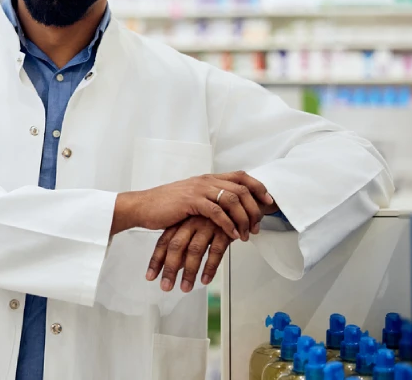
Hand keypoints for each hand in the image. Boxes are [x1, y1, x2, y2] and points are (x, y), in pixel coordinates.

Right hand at [112, 171, 274, 239]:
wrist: (143, 206)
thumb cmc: (166, 206)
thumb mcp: (192, 198)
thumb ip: (210, 198)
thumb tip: (230, 209)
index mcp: (208, 178)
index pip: (241, 176)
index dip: (259, 187)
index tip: (269, 201)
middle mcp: (206, 180)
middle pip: (242, 189)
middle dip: (255, 209)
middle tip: (257, 226)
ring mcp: (198, 189)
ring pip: (232, 200)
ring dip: (243, 219)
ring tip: (246, 235)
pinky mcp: (191, 201)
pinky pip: (217, 212)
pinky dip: (228, 225)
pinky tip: (232, 235)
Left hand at [146, 216, 231, 292]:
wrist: (232, 201)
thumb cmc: (210, 217)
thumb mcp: (193, 228)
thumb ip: (183, 247)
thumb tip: (174, 267)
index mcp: (180, 222)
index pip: (164, 242)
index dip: (156, 260)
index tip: (150, 276)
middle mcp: (191, 223)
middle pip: (176, 247)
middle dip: (169, 269)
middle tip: (166, 286)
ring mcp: (206, 226)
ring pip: (195, 250)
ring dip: (189, 272)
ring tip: (186, 287)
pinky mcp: (223, 231)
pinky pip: (216, 250)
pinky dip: (210, 267)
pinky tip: (205, 279)